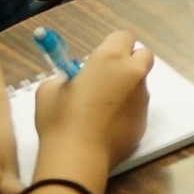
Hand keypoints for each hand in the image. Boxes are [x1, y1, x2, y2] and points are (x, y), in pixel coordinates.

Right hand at [32, 31, 154, 170]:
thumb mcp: (49, 90)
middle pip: (142, 55)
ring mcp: (142, 98)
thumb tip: (72, 80)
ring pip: (139, 83)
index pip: (123, 36)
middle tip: (106, 77)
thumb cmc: (60, 120)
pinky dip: (126, 111)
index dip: (111, 46)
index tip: (97, 60)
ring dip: (126, 88)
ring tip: (101, 108)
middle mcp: (132, 73)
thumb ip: (66, 77)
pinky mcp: (144, 121)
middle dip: (128, 61)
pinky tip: (105, 127)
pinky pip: (137, 108)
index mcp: (110, 58)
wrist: (77, 156)